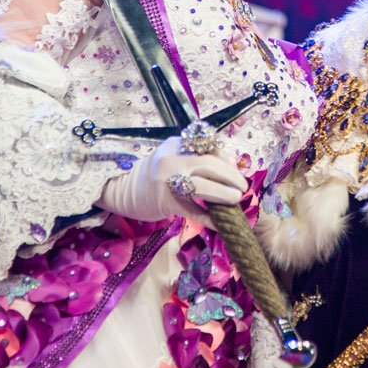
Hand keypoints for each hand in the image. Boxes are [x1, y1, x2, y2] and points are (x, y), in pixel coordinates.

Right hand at [97, 136, 246, 226]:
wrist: (124, 189)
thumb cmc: (157, 173)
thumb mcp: (175, 156)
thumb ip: (198, 157)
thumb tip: (232, 166)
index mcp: (176, 144)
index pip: (209, 147)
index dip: (227, 159)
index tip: (236, 170)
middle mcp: (171, 159)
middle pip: (209, 165)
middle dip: (231, 176)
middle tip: (243, 187)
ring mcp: (166, 182)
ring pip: (202, 187)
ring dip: (223, 195)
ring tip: (236, 200)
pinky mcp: (165, 203)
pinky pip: (192, 211)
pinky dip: (209, 218)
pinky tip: (221, 223)